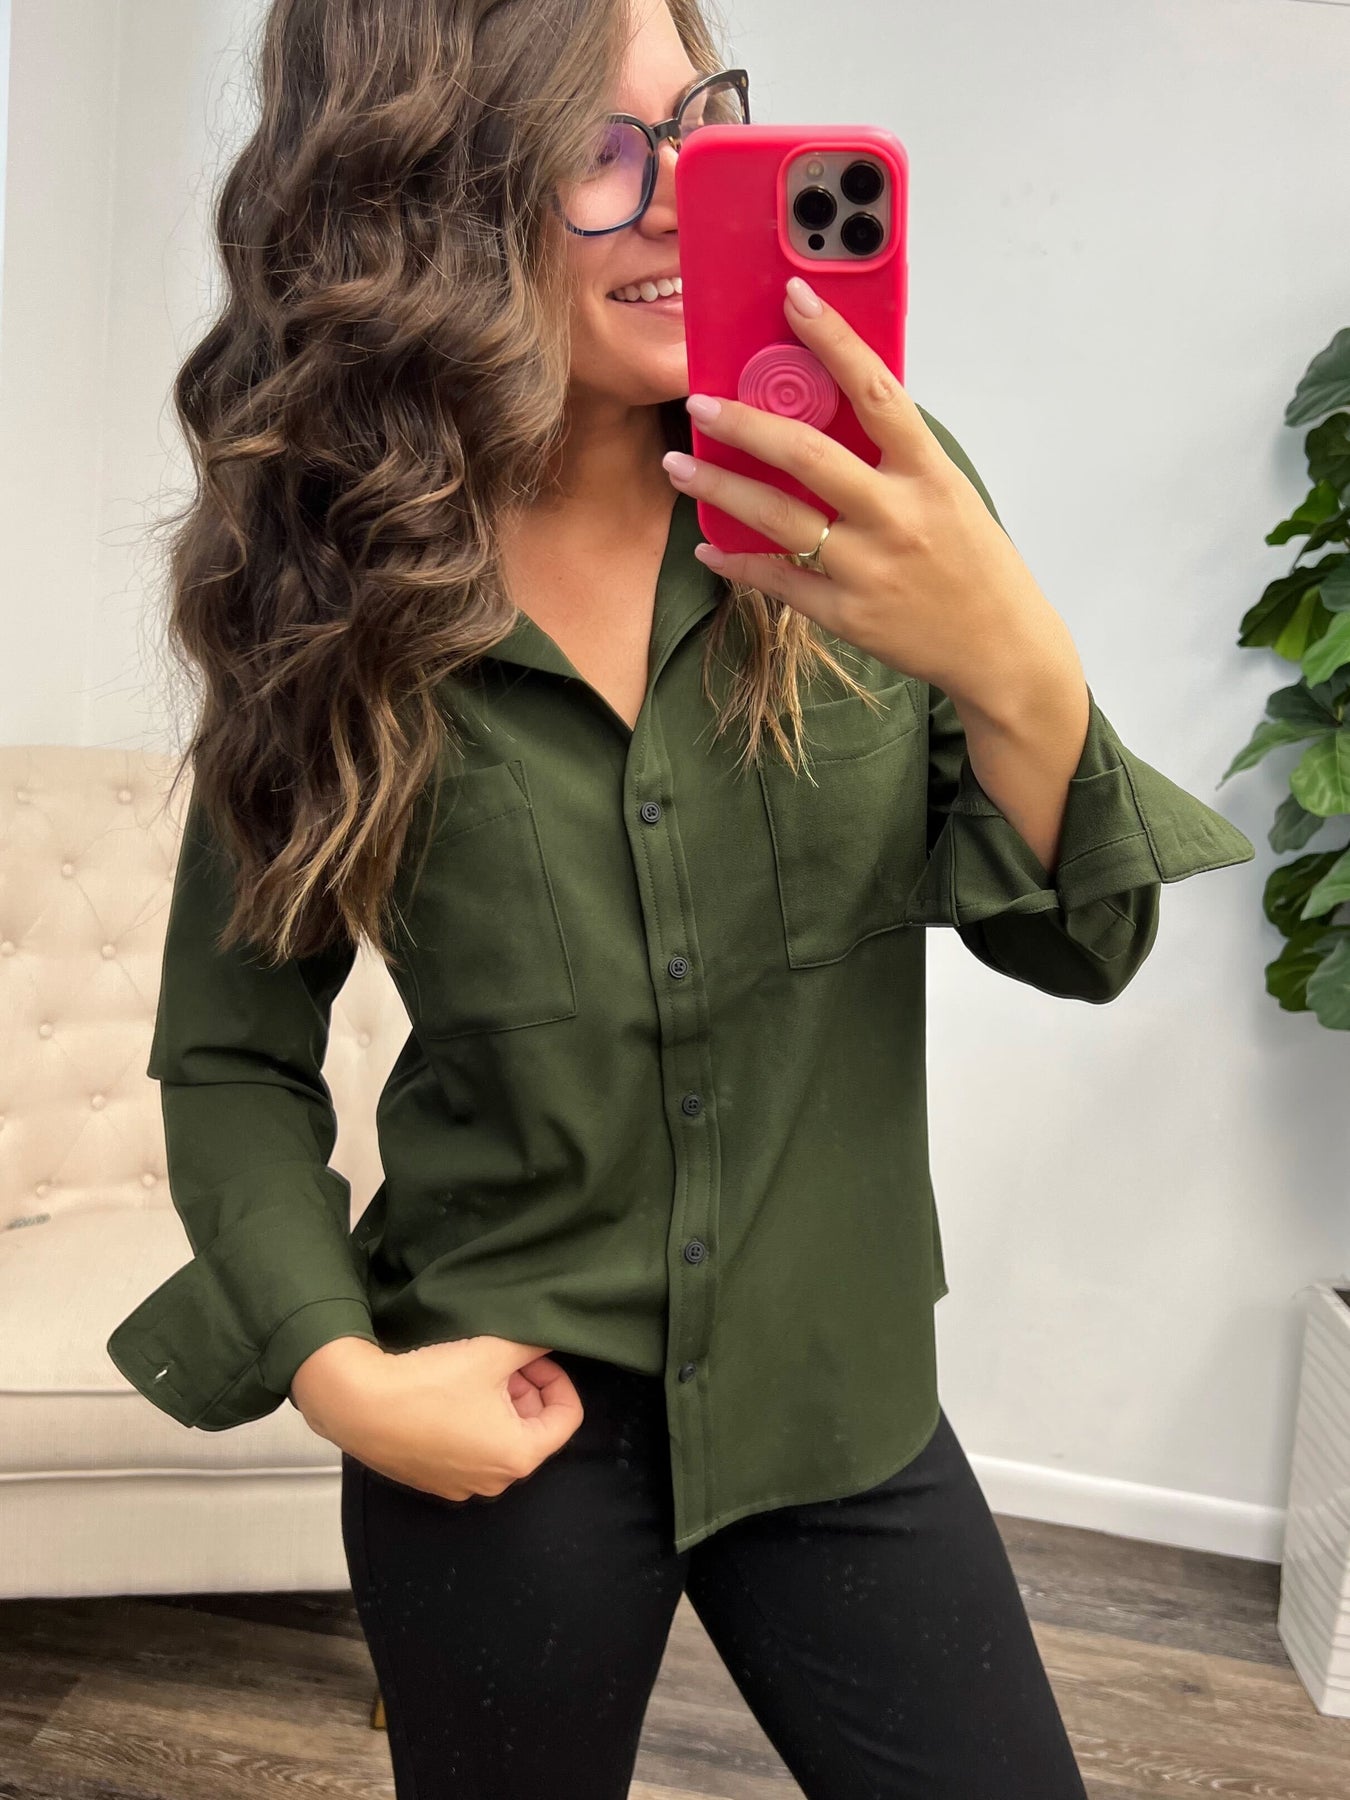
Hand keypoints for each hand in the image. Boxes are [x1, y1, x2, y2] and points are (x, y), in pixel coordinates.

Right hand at [294, 1334, 583, 1502]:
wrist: (357, 1405)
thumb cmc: (428, 1383)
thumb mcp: (492, 1352)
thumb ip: (533, 1344)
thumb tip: (552, 1336)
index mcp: (518, 1456)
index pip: (567, 1417)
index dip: (556, 1378)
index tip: (532, 1356)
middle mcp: (494, 1481)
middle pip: (532, 1428)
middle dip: (524, 1389)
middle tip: (501, 1358)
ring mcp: (460, 1486)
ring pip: (499, 1437)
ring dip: (498, 1403)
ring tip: (473, 1371)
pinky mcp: (432, 1480)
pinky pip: (469, 1450)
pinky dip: (471, 1422)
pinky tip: (447, 1393)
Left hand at [664, 276, 1061, 714]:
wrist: (1001, 648)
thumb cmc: (975, 564)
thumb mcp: (950, 495)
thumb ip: (897, 458)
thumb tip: (836, 408)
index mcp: (929, 475)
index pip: (877, 392)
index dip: (835, 341)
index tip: (796, 299)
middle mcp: (897, 517)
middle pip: (808, 456)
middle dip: (746, 424)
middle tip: (700, 403)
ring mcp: (869, 568)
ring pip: (779, 518)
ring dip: (720, 489)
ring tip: (678, 466)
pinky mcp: (847, 614)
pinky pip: (779, 580)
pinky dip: (739, 561)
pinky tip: (709, 545)